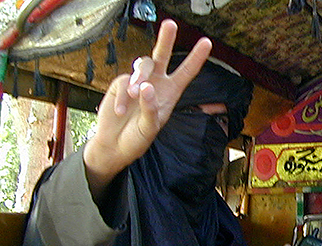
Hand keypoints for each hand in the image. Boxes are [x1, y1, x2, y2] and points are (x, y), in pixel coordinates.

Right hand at [83, 19, 211, 199]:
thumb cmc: (138, 138)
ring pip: (142, 66)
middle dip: (166, 39)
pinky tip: (120, 111)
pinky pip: (123, 82)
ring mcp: (138, 82)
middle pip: (162, 56)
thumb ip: (150, 108)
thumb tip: (146, 87)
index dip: (196, 58)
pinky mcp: (120, 84)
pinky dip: (122, 97)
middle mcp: (156, 83)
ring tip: (135, 95)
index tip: (207, 42)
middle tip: (170, 24)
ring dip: (139, 78)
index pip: (186, 72)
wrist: (114, 144)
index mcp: (171, 93)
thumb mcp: (149, 127)